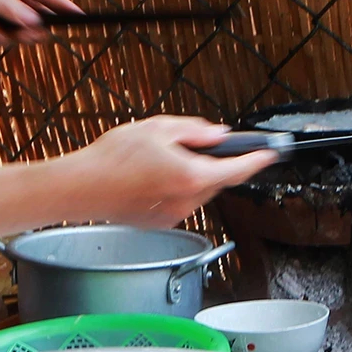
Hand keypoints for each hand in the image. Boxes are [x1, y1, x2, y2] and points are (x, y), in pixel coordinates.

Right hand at [55, 116, 278, 226]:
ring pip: (200, 191)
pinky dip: (177, 187)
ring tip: (161, 159)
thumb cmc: (112, 158)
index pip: (238, 168)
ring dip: (194, 175)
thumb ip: (194, 131)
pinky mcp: (162, 222)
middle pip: (219, 179)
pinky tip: (151, 177)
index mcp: (192, 176)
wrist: (80, 188)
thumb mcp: (157, 129)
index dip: (258, 160)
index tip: (270, 153)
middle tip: (197, 144)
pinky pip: (182, 201)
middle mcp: (188, 201)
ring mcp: (175, 215)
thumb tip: (217, 135)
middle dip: (215, 162)